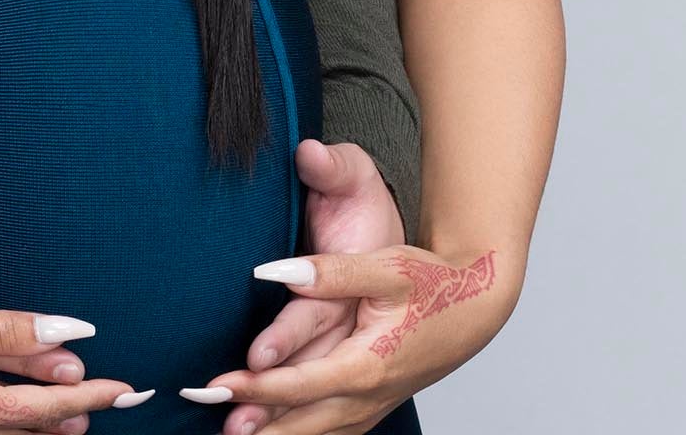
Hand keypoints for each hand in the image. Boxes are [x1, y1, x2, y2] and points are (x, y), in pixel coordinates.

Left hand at [184, 239, 517, 433]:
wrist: (476, 304)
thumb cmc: (433, 282)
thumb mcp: (386, 267)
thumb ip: (331, 272)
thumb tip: (276, 272)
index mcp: (366, 364)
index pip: (299, 384)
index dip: (255, 387)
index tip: (217, 384)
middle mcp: (368, 394)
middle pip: (302, 421)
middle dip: (254, 422)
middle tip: (208, 416)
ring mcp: (373, 403)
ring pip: (317, 431)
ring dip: (275, 434)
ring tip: (232, 433)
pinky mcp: (375, 401)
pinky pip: (333, 429)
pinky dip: (303, 432)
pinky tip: (278, 432)